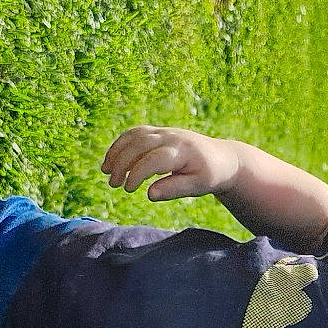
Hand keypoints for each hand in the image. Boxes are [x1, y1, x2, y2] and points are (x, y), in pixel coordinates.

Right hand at [101, 126, 242, 201]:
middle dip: (121, 163)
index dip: (137, 174)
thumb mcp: (198, 187)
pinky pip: (135, 133)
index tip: (128, 189)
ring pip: (134, 136)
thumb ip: (174, 189)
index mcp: (183, 151)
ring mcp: (165, 132)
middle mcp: (172, 137)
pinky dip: (121, 144)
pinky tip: (112, 159)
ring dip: (116, 152)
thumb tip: (149, 194)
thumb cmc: (209, 175)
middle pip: (139, 145)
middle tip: (113, 184)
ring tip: (105, 171)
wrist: (221, 158)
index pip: (153, 159)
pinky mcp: (159, 132)